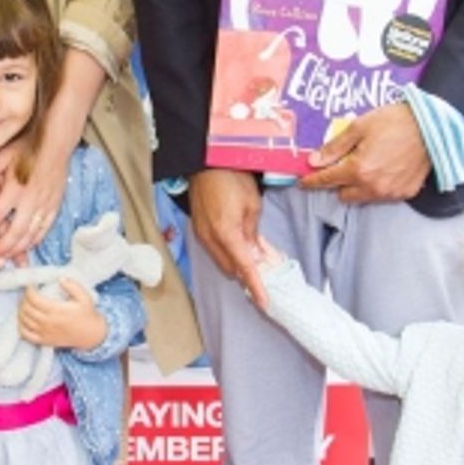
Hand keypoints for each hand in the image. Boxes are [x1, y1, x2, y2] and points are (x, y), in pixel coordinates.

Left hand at [0, 140, 68, 262]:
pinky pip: (44, 229)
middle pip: (15, 231)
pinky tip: (26, 247)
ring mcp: (45, 204)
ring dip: (17, 248)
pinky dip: (35, 241)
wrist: (55, 144)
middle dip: (1, 248)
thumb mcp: (2, 156)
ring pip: (31, 234)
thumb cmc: (27, 148)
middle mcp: (31, 199)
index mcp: (15, 187)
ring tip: (5, 258)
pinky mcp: (54, 206)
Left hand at [17, 277, 106, 350]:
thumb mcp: (85, 298)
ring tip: (26, 303)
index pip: (34, 298)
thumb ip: (73, 286)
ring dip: (21, 309)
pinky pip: (25, 334)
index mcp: (57, 310)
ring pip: (23, 320)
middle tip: (28, 292)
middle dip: (24, 298)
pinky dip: (20, 325)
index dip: (29, 289)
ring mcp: (44, 333)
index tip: (31, 284)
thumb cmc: (86, 315)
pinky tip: (24, 318)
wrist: (90, 335)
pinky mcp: (43, 341)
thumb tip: (60, 279)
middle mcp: (48, 322)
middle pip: (26, 308)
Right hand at [188, 169, 263, 297]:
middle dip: (247, 274)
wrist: (206, 162)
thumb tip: (256, 256)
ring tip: (253, 257)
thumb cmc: (233, 179)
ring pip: (221, 261)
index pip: (244, 268)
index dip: (255, 286)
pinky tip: (239, 245)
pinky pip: (214, 250)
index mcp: (226, 234)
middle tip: (265, 272)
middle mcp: (210, 239)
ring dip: (237, 264)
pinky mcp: (198, 228)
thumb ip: (253, 235)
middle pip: (231, 269)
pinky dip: (227, 253)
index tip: (264, 302)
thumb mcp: (252, 206)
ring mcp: (201, 235)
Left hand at [299, 102, 429, 202]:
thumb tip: (314, 161)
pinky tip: (385, 169)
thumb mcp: (359, 127)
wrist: (432, 127)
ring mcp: (390, 193)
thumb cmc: (394, 122)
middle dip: (339, 183)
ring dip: (359, 187)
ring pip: (363, 198)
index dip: (312, 181)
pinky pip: (383, 196)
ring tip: (367, 165)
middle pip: (344, 195)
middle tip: (345, 165)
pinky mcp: (405, 193)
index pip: (327, 180)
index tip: (303, 182)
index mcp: (358, 169)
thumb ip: (335, 147)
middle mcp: (373, 187)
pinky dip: (379, 186)